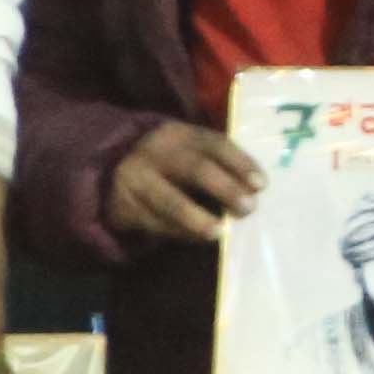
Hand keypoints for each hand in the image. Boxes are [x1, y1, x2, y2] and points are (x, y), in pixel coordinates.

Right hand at [107, 120, 264, 245]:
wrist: (112, 173)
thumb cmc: (169, 166)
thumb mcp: (188, 153)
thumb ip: (216, 165)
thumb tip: (252, 192)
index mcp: (179, 134)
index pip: (214, 144)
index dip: (240, 163)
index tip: (261, 185)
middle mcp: (154, 152)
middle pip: (194, 169)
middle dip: (225, 189)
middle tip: (247, 209)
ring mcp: (135, 179)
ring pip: (170, 202)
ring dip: (198, 219)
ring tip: (219, 232)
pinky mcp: (123, 206)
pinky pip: (155, 223)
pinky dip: (180, 233)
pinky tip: (198, 238)